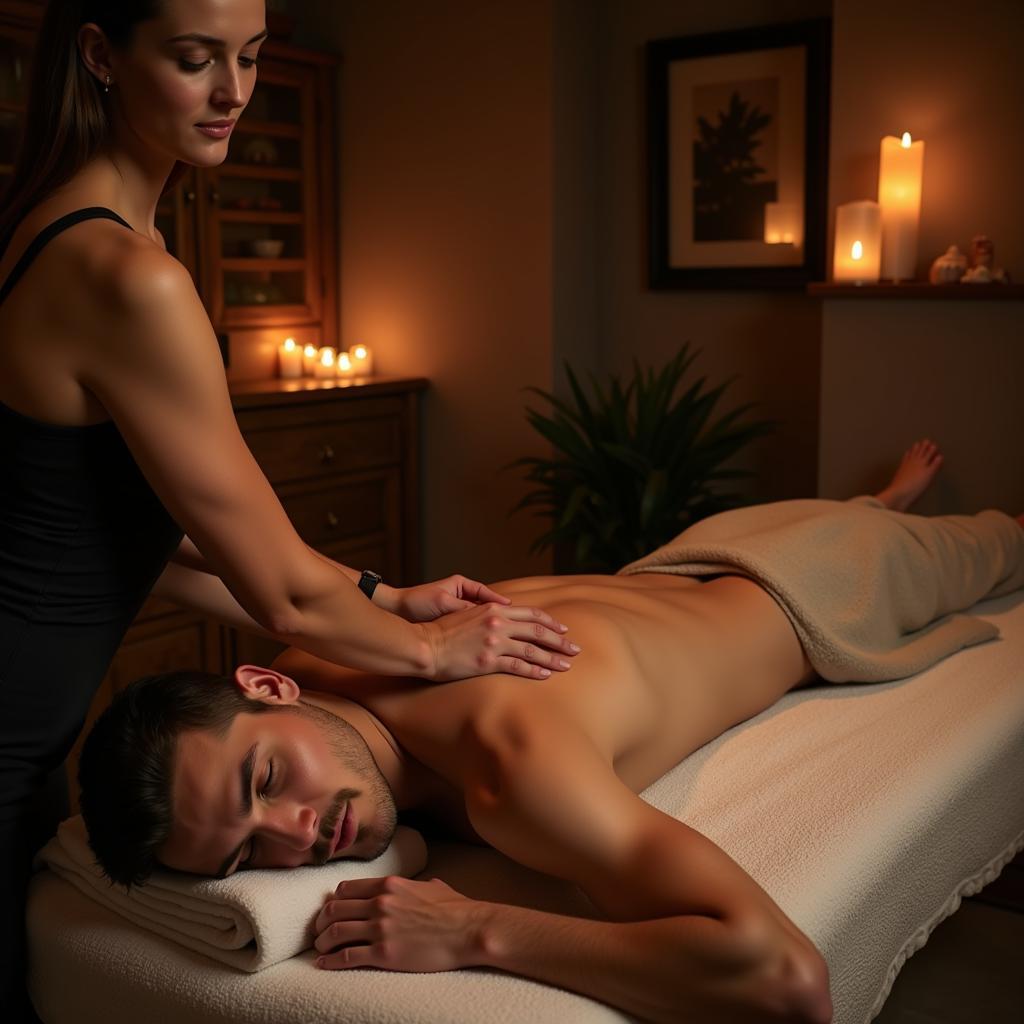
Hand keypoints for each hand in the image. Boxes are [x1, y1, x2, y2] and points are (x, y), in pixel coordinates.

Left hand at [313, 876, 480, 971]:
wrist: (468, 930)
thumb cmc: (456, 909)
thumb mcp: (432, 887)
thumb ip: (416, 885)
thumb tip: (420, 886)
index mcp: (390, 885)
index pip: (347, 889)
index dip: (333, 901)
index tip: (330, 910)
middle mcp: (380, 903)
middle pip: (335, 909)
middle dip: (321, 921)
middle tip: (318, 931)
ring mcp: (381, 928)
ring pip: (336, 932)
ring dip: (322, 942)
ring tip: (319, 949)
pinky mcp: (384, 954)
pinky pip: (347, 956)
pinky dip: (331, 961)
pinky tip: (323, 964)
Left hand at [386, 575, 511, 622]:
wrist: (397, 612)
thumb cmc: (417, 602)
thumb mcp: (443, 602)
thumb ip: (463, 607)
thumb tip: (484, 614)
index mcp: (459, 585)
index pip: (484, 591)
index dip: (497, 600)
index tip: (509, 606)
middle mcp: (459, 596)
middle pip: (484, 604)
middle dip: (496, 612)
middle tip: (510, 621)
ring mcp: (455, 609)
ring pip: (477, 616)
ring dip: (486, 623)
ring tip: (499, 631)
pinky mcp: (450, 622)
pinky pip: (468, 626)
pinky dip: (474, 631)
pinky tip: (481, 639)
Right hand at [421, 602, 580, 680]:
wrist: (424, 645)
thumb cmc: (443, 631)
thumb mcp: (468, 613)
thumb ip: (490, 613)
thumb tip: (507, 616)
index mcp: (494, 609)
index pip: (531, 614)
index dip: (550, 622)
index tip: (563, 629)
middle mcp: (497, 623)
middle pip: (538, 631)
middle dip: (560, 640)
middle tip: (575, 648)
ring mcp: (494, 642)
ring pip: (532, 650)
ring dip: (553, 658)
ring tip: (567, 665)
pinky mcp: (488, 662)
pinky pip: (518, 666)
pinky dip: (535, 670)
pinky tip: (546, 674)